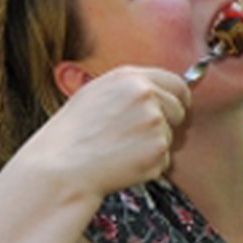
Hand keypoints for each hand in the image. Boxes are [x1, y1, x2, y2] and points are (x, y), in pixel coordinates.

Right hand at [15, 66, 189, 199]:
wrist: (63, 165)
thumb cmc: (74, 132)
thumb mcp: (97, 93)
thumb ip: (131, 89)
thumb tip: (158, 91)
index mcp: (130, 78)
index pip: (177, 84)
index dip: (176, 99)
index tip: (172, 109)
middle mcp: (146, 96)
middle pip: (178, 111)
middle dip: (166, 123)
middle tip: (134, 135)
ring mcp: (154, 123)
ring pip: (170, 137)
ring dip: (153, 145)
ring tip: (121, 147)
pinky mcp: (159, 150)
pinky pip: (165, 159)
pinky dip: (149, 164)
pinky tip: (124, 162)